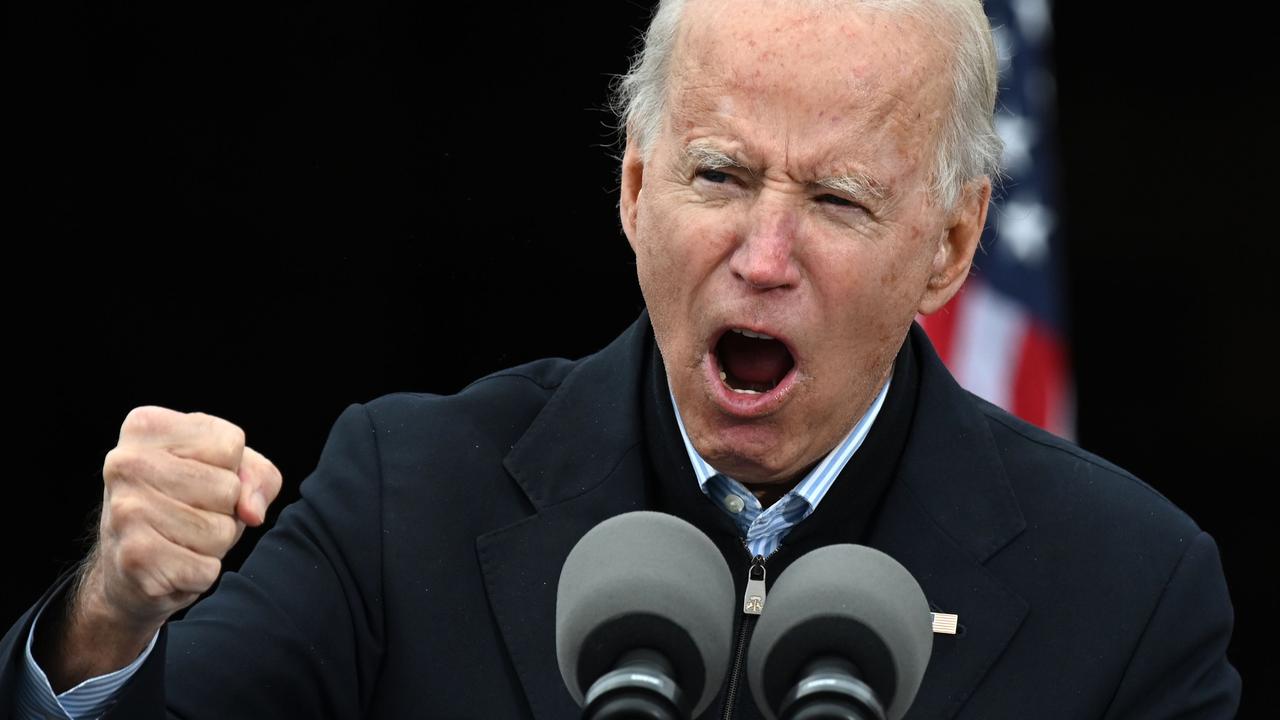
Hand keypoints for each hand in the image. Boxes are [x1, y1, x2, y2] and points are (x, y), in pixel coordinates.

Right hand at [37, 406, 282, 689]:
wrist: (130, 570)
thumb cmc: (186, 507)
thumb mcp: (229, 474)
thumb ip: (258, 475)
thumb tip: (251, 507)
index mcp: (144, 426)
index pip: (229, 441)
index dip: (233, 469)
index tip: (202, 480)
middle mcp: (122, 464)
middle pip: (228, 488)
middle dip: (226, 511)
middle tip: (192, 517)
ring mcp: (123, 514)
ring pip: (223, 530)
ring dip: (217, 544)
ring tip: (184, 540)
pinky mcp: (135, 560)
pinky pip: (210, 567)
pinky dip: (204, 573)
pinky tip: (174, 566)